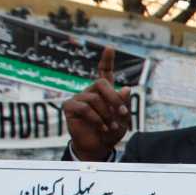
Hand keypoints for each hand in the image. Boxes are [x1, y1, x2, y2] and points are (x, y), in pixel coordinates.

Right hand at [62, 46, 130, 161]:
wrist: (98, 147)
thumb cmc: (111, 131)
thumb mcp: (122, 119)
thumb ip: (124, 104)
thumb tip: (126, 87)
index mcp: (104, 92)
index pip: (104, 72)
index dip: (106, 60)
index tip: (110, 48)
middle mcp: (91, 92)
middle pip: (101, 83)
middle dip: (114, 99)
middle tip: (122, 114)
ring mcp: (79, 98)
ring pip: (94, 99)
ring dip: (106, 114)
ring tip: (111, 126)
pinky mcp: (69, 107)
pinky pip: (84, 108)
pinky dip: (96, 119)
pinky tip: (102, 127)